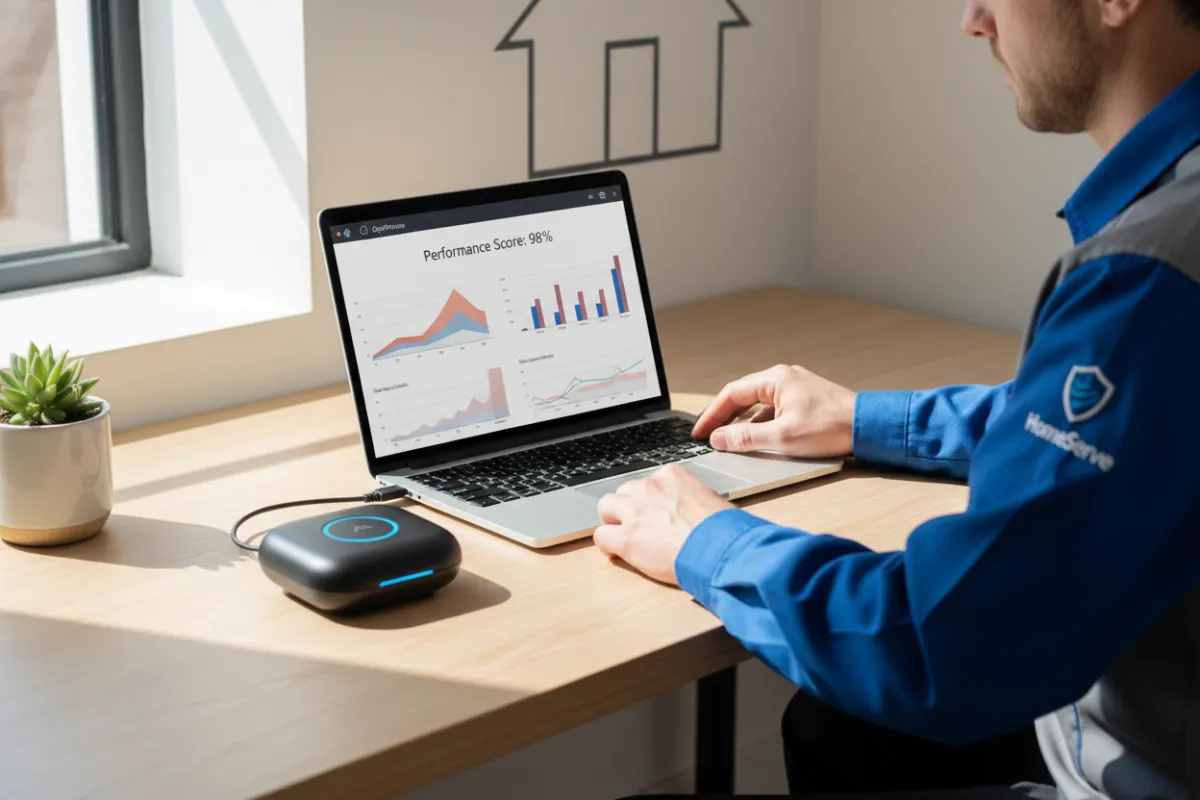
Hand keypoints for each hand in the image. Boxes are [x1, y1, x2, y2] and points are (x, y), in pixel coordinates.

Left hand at [593, 464, 733, 585]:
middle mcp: (650, 488)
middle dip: (628, 508)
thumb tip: (688, 511)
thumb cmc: (725, 530)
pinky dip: (608, 546)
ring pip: (606, 508)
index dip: (648, 501)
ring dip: (613, 522)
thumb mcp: (710, 500)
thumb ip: (691, 499)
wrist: (722, 549)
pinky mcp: (626, 537)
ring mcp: (635, 511)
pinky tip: (617, 553)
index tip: (655, 513)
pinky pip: (601, 536)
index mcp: (671, 476)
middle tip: (640, 526)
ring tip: (625, 538)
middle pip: (624, 492)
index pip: (648, 482)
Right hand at [692, 364, 856, 457]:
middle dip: (723, 417)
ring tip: (728, 440)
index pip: (731, 394)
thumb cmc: (832, 427)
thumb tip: (719, 438)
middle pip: (742, 397)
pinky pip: (773, 410)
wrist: (869, 427)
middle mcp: (784, 378)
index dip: (711, 415)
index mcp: (775, 379)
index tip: (699, 431)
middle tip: (707, 435)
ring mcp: (795, 388)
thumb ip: (746, 438)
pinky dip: (760, 424)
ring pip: (758, 404)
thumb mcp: (782, 437)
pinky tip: (757, 439)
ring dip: (742, 422)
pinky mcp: (805, 401)